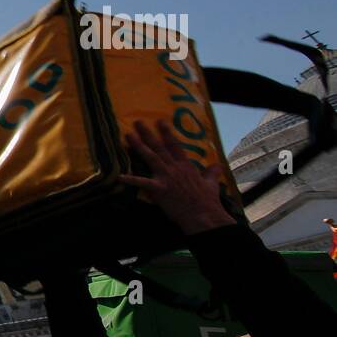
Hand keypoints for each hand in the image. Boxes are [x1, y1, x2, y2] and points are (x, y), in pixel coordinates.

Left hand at [118, 121, 234, 234]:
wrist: (203, 215)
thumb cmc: (207, 201)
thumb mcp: (212, 184)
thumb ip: (211, 173)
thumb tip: (217, 165)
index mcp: (186, 166)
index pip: (175, 145)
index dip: (167, 132)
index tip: (160, 121)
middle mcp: (175, 168)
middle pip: (159, 147)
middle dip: (148, 134)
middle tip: (137, 122)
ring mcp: (167, 177)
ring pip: (151, 157)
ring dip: (138, 146)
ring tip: (128, 136)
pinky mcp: (160, 189)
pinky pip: (143, 183)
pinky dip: (131, 180)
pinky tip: (119, 176)